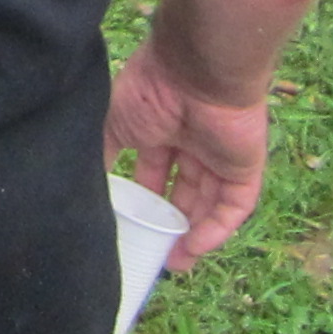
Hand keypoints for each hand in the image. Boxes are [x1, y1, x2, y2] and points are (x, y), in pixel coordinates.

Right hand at [104, 34, 270, 265]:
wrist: (198, 69)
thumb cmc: (151, 88)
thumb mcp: (113, 121)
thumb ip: (104, 151)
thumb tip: (87, 181)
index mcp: (161, 125)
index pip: (154, 169)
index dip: (146, 198)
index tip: (132, 225)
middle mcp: (192, 141)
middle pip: (184, 190)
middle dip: (171, 222)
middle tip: (155, 253)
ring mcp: (220, 155)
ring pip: (209, 203)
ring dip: (193, 234)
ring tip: (174, 264)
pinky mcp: (245, 168)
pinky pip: (233, 206)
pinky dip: (216, 229)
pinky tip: (194, 247)